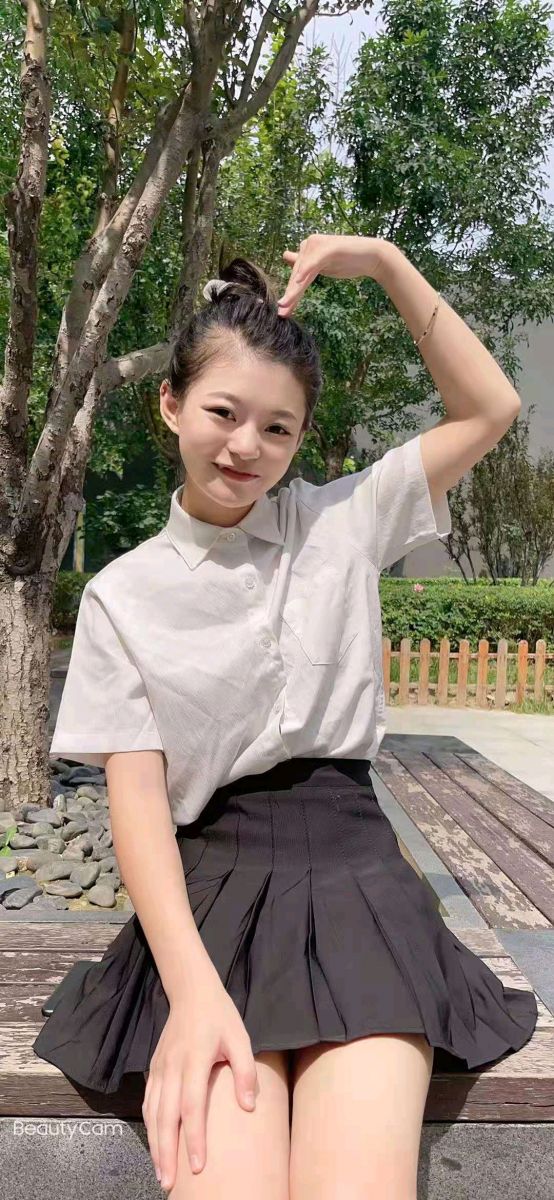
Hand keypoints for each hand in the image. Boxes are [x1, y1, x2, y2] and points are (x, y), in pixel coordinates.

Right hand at [142, 975, 258, 1189]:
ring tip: (161, 1173)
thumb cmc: (220, 1017)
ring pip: (152, 1113)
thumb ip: (245, 1072)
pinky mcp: (154, 1068)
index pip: (192, 1106)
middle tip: (169, 1183)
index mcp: (194, 1060)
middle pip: (165, 1117)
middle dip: (166, 1152)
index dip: (193, 1138)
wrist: (191, 992)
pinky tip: (155, 1144)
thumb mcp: (240, 1038)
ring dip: (155, 1145)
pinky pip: (148, 1102)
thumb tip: (249, 1107)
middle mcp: (172, 1067)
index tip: (197, 1166)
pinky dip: (149, 1127)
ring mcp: (159, 1068)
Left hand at [277, 233, 385, 316]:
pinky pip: (313, 263)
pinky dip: (306, 272)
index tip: (284, 310)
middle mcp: (309, 244)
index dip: (290, 293)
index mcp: (307, 249)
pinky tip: (298, 281)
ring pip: (302, 272)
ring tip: (286, 304)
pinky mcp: (327, 248)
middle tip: (282, 312)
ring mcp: (317, 245)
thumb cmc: (348, 261)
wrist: (371, 256)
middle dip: (290, 295)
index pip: (295, 275)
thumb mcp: (323, 265)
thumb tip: (287, 256)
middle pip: (296, 275)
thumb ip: (306, 264)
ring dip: (294, 290)